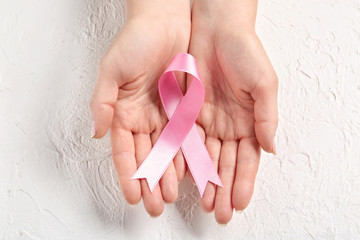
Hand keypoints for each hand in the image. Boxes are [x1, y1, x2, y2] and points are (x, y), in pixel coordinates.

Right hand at [90, 1, 190, 216]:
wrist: (166, 20)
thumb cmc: (135, 40)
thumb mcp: (112, 69)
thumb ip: (103, 102)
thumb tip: (98, 133)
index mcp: (123, 111)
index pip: (124, 150)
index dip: (128, 174)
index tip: (134, 195)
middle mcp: (144, 117)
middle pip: (146, 156)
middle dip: (150, 182)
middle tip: (154, 205)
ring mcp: (165, 114)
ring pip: (166, 151)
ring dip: (168, 174)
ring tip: (172, 195)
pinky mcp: (184, 108)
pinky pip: (186, 136)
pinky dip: (187, 155)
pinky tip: (189, 172)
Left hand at [188, 0, 277, 223]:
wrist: (216, 30)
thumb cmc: (245, 52)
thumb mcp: (264, 84)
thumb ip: (266, 117)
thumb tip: (270, 148)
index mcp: (249, 122)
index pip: (247, 159)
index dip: (244, 182)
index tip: (239, 203)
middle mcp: (228, 126)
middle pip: (225, 164)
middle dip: (223, 189)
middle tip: (219, 212)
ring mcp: (207, 121)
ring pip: (205, 158)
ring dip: (205, 181)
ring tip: (203, 202)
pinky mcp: (187, 112)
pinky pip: (185, 141)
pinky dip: (186, 159)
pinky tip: (185, 177)